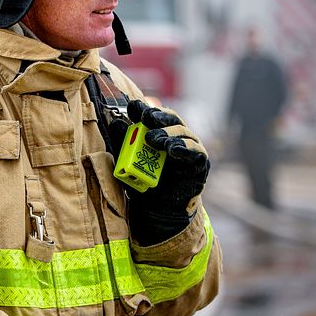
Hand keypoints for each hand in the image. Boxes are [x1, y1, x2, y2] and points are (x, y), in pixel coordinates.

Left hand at [108, 101, 209, 245]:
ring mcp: (190, 149)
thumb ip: (123, 142)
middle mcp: (177, 137)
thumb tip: (115, 122)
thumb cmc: (143, 180)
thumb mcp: (128, 160)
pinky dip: (185, 149)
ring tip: (154, 139)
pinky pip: (195, 153)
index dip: (144, 109)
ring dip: (168, 134)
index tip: (132, 107)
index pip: (154, 115)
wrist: (157, 208)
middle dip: (158, 116)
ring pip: (183, 133)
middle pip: (171, 119)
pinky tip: (173, 149)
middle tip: (146, 117)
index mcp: (160, 132)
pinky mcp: (199, 164)